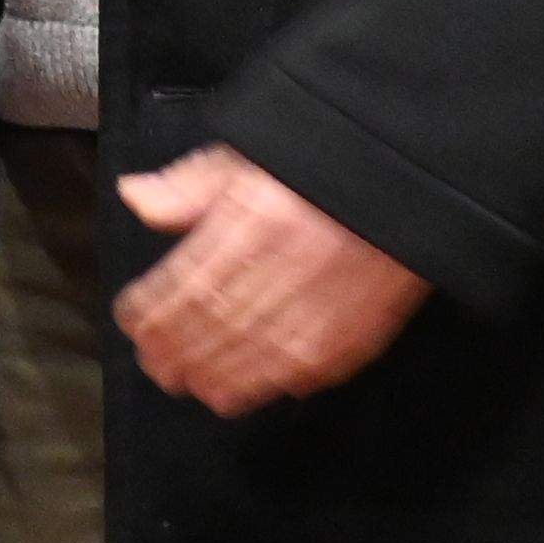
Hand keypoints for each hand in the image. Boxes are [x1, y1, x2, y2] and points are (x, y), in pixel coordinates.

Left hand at [111, 147, 425, 414]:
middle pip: (196, 340)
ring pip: (233, 376)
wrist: (412, 193)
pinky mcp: (342, 352)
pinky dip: (252, 386)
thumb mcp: (250, 156)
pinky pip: (282, 385)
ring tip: (187, 374)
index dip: (142, 314)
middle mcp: (270, 285)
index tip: (131, 318)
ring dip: (202, 377)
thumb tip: (133, 198)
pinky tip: (237, 379)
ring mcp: (307, 327)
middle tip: (153, 358)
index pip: (171, 293)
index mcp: (242, 230)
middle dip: (165, 354)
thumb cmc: (321, 168)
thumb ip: (189, 186)